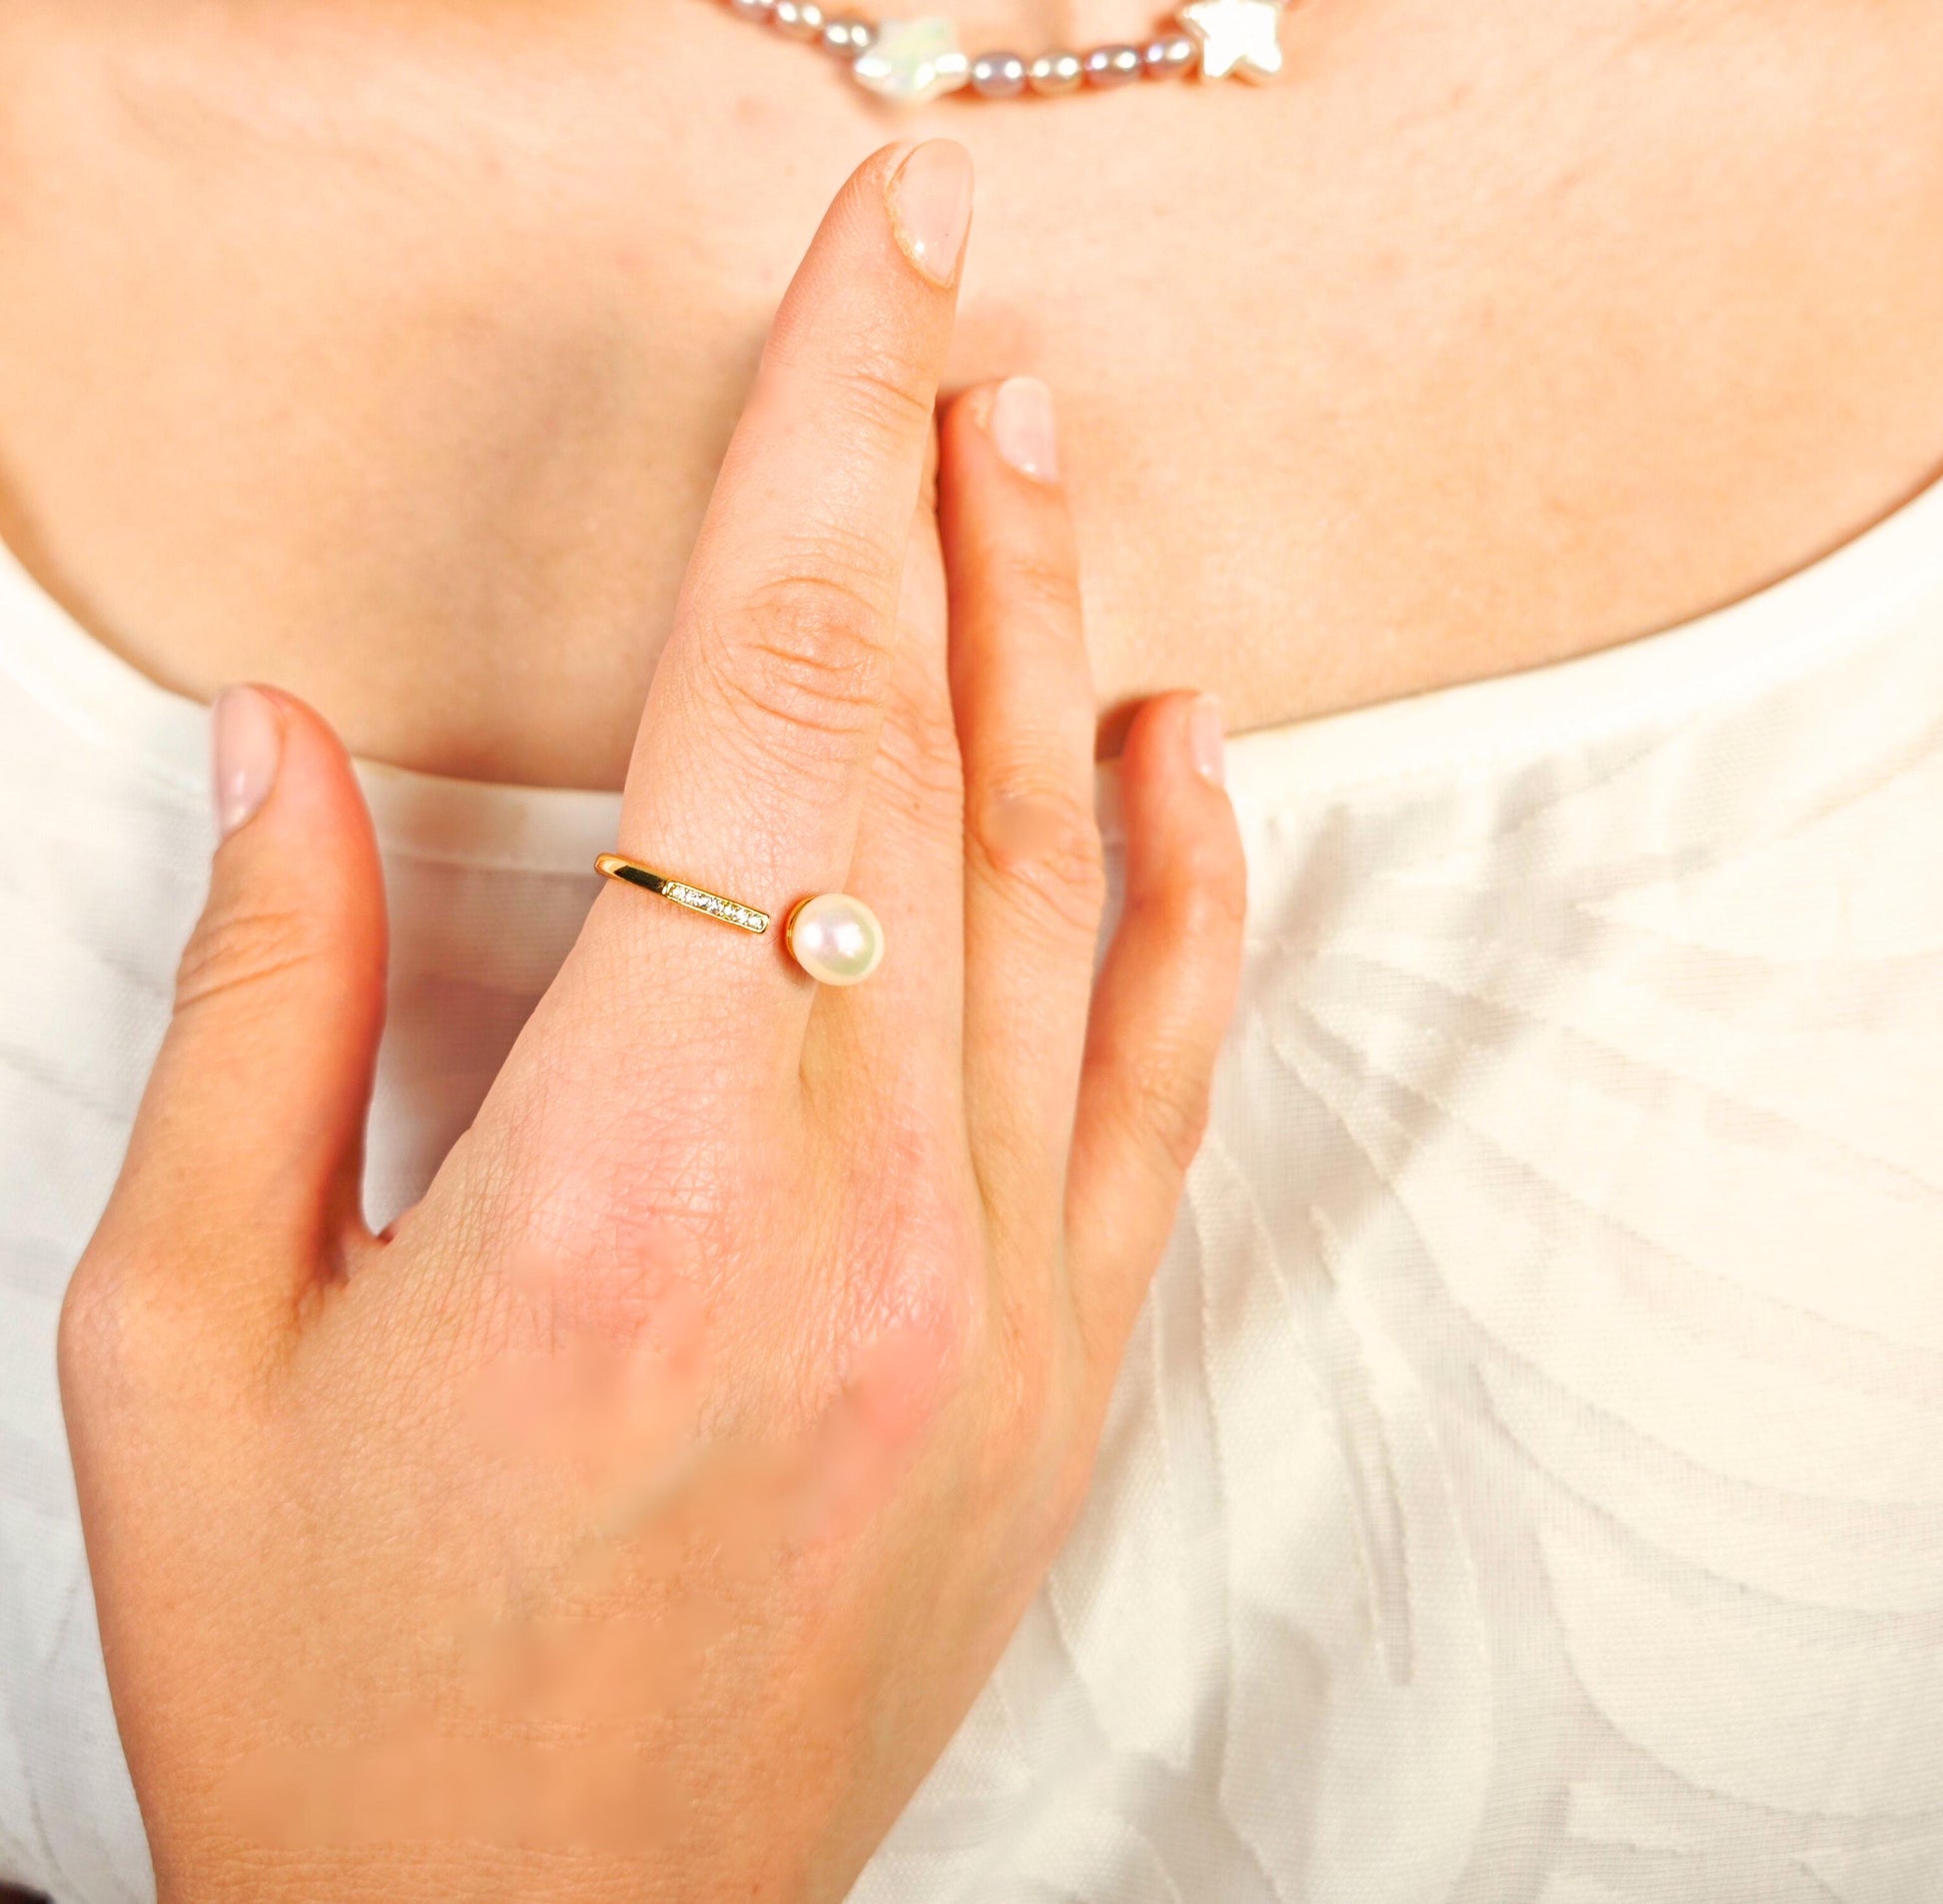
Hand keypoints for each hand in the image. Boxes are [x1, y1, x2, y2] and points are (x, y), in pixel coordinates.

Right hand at [59, 139, 1244, 1903]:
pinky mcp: (1060, 1367)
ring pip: (1054, 880)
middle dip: (930, 488)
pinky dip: (1180, 884)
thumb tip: (282, 751)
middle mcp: (870, 1219)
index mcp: (635, 1185)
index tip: (863, 281)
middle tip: (942, 311)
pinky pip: (1157, 1071)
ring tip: (1026, 453)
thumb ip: (252, 1009)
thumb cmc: (338, 1696)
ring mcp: (1003, 1296)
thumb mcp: (189, 1349)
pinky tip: (1172, 746)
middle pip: (925, 749)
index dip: (815, 451)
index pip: (762, 705)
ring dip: (1041, 636)